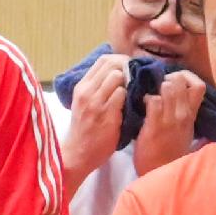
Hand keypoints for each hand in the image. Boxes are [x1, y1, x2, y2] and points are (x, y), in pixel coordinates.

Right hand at [58, 56, 129, 187]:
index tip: (129, 68)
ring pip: (117, 77)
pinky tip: (135, 103)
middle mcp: (86, 92)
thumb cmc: (84, 130)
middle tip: (138, 77)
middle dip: (128, 68)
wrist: (77, 154)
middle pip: (111, 65)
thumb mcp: (84, 104)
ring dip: (130, 82)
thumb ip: (97, 89)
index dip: (120, 60)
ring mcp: (95, 103)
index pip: (103, 60)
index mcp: (81, 87)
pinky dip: (131, 96)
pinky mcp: (106, 114)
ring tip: (136, 90)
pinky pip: (122, 95)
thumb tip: (117, 74)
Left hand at [130, 70, 201, 173]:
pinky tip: (143, 105)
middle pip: (181, 80)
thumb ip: (183, 113)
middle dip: (168, 77)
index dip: (186, 77)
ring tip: (152, 94)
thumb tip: (177, 96)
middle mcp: (183, 114)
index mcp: (191, 115)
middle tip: (159, 85)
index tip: (175, 82)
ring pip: (168, 86)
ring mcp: (170, 119)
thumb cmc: (170, 152)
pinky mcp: (155, 125)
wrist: (160, 171)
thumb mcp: (184, 131)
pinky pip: (154, 100)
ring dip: (157, 86)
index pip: (198, 85)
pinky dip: (147, 98)